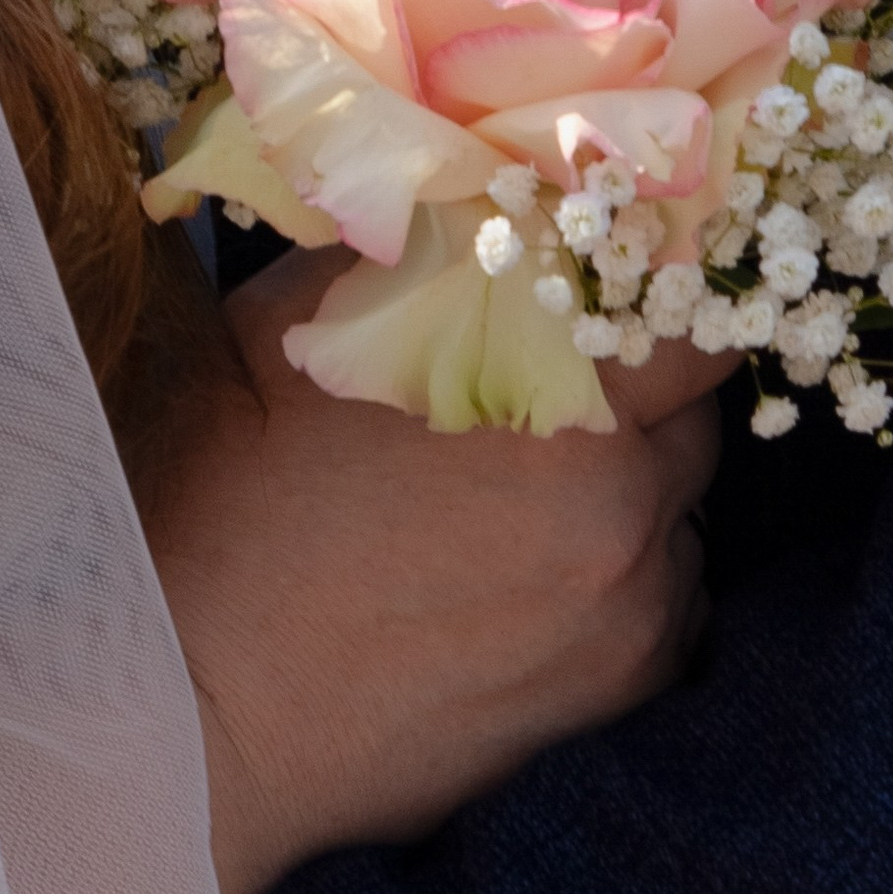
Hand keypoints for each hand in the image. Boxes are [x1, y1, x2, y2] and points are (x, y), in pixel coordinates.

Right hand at [157, 250, 725, 893]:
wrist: (197, 702)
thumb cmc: (226, 504)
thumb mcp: (296, 328)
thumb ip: (413, 251)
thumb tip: (477, 191)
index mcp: (552, 388)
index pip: (692, 309)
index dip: (665, 287)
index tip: (619, 283)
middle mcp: (620, 494)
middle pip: (694, 410)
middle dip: (639, 393)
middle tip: (544, 396)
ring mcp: (630, 599)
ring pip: (685, 509)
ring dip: (633, 491)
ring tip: (520, 503)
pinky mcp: (618, 683)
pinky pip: (673, 602)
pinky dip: (625, 581)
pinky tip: (528, 580)